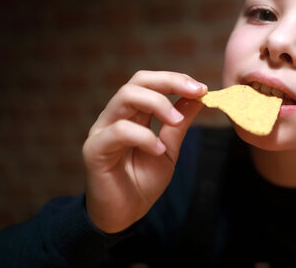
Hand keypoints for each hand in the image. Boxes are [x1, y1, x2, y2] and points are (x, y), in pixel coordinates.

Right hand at [82, 71, 206, 232]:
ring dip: (158, 103)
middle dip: (169, 81)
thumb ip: (178, 124)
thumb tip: (197, 97)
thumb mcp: (169, 149)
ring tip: (176, 120)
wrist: (124, 216)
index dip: (175, 80)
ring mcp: (102, 131)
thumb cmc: (142, 182)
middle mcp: (114, 117)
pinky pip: (118, 131)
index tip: (201, 88)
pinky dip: (144, 136)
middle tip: (196, 91)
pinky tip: (158, 149)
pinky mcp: (94, 150)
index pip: (149, 83)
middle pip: (137, 82)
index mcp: (131, 114)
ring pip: (125, 97)